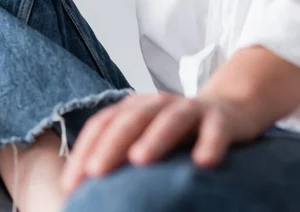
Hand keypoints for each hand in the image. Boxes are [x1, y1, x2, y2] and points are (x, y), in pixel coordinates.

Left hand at [59, 91, 262, 194]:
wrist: (228, 109)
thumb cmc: (178, 132)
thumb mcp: (146, 138)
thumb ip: (122, 157)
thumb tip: (86, 194)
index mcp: (136, 108)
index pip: (104, 123)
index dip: (86, 149)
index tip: (71, 183)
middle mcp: (159, 104)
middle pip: (132, 118)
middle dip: (112, 144)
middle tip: (96, 172)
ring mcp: (190, 109)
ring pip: (171, 119)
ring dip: (155, 137)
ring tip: (140, 160)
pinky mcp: (220, 118)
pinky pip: (216, 129)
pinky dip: (210, 142)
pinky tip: (204, 162)